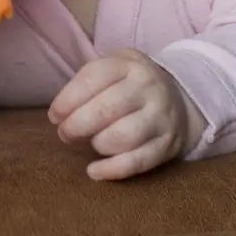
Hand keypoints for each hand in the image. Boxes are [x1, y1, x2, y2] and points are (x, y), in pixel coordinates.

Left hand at [48, 49, 206, 179]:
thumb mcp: (115, 66)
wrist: (180, 99)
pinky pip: (137, 162)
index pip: (94, 77)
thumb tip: (59, 113)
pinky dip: (111, 170)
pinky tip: (94, 171)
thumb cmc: (131, 85)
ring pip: (122, 137)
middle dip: (76, 126)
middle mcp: (148, 86)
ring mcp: (161, 115)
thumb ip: (87, 81)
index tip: (55, 115)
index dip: (68, 99)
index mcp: (130, 64)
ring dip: (97, 144)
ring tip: (91, 143)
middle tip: (65, 134)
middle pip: (105, 109)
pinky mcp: (167, 144)